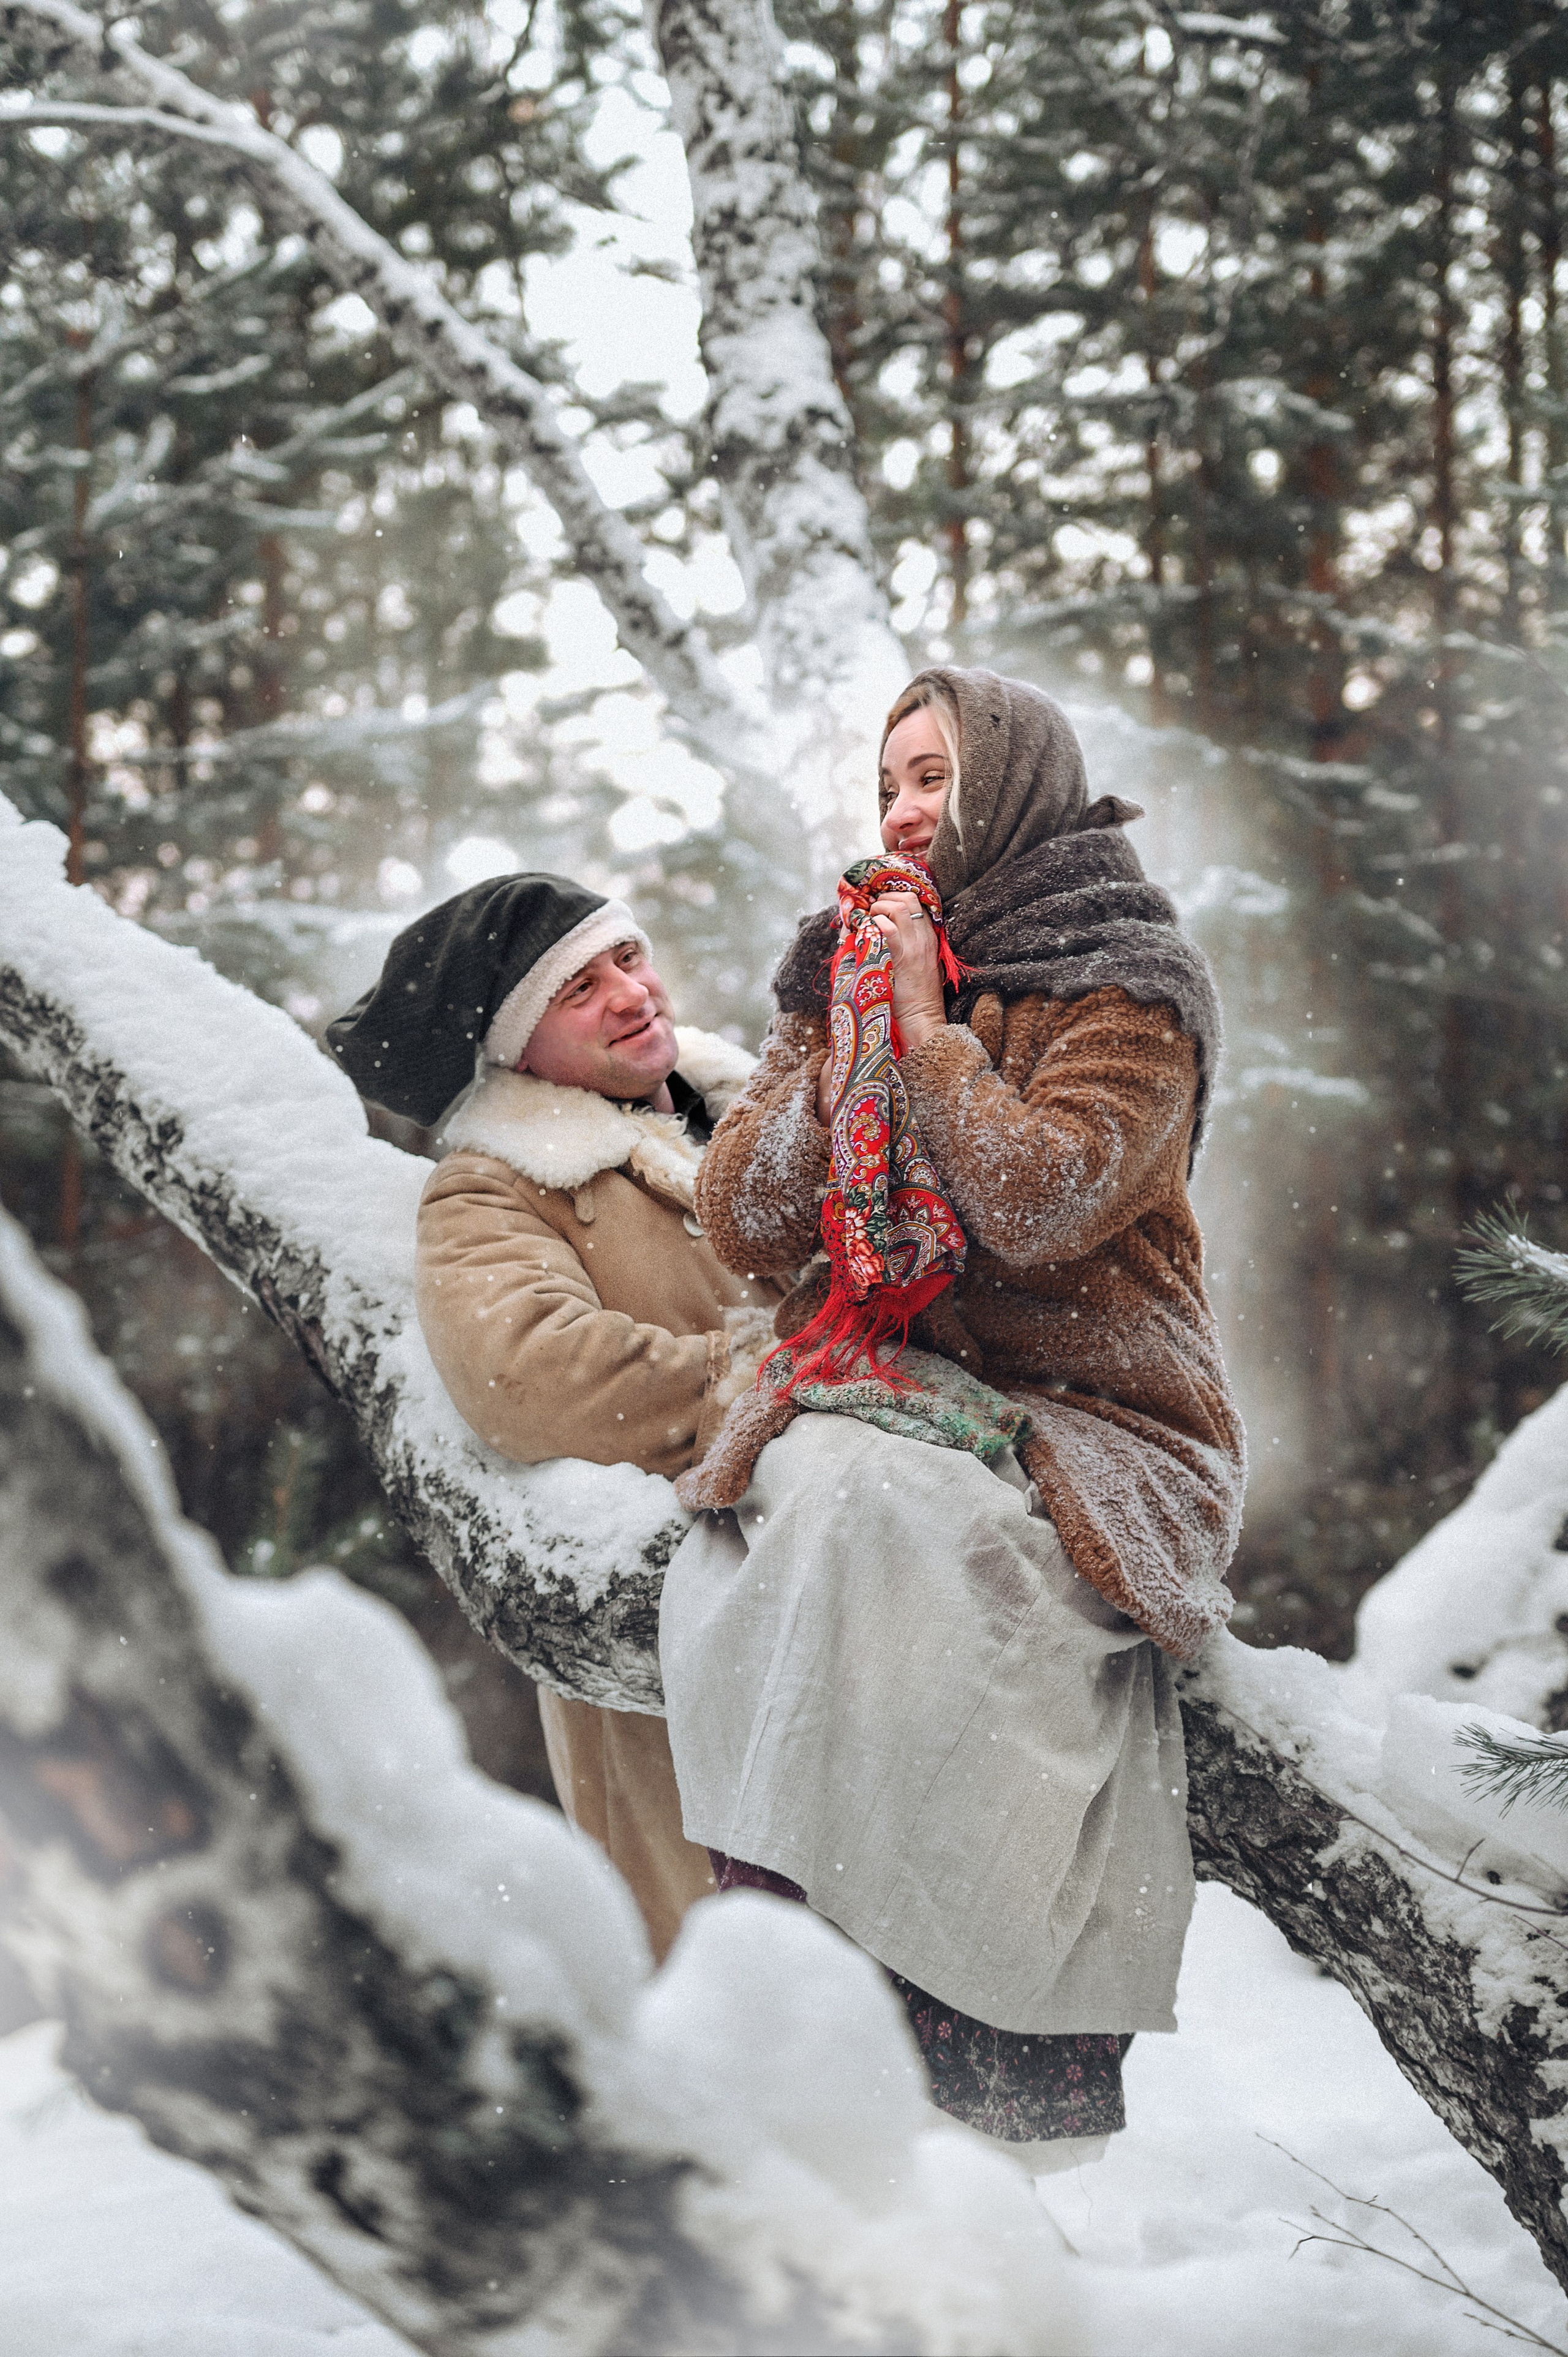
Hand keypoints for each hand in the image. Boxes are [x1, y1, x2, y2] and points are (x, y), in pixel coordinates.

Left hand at [868, 891, 947, 1053]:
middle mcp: (924, 937)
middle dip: (885, 898)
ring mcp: (915, 946)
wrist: (922, 1018)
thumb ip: (904, 945)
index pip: (916, 902)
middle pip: (908, 898)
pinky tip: (867, 933)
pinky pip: (887, 929)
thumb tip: (879, 930)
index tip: (878, 904)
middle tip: (871, 910)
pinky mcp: (903, 957)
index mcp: (929, 937)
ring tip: (868, 920)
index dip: (894, 897)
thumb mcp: (916, 965)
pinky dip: (874, 925)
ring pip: (898, 907)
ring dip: (878, 908)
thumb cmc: (915, 997)